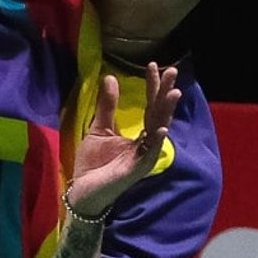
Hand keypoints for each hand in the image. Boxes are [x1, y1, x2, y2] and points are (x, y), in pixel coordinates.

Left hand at [68, 62, 181, 214]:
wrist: (83, 191)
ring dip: (167, 112)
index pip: (150, 106)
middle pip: (159, 114)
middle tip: (173, 71)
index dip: (152, 86)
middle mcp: (147, 144)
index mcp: (139, 136)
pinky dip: (157, 140)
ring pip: (159, 130)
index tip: (153, 65)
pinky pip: (150, 153)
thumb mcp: (99, 129)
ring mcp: (144, 157)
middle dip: (165, 93)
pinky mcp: (137, 169)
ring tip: (174, 93)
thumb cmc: (93, 164)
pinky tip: (162, 127)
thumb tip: (111, 77)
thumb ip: (107, 106)